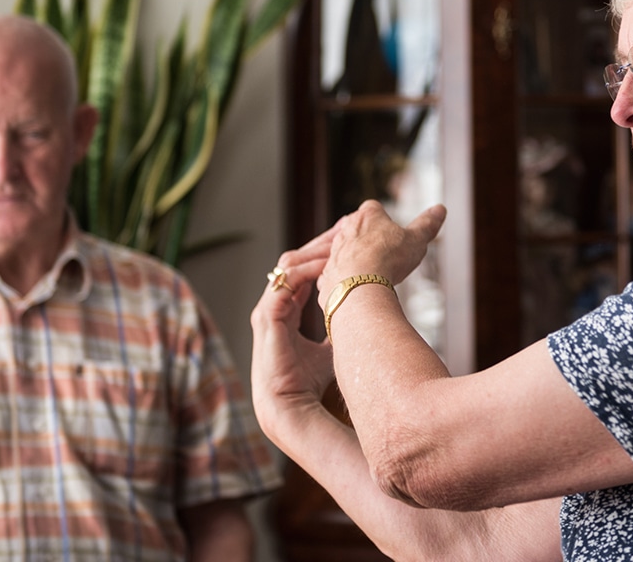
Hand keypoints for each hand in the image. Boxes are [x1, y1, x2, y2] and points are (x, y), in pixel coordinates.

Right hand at [250, 225, 338, 446]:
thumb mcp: (332, 348)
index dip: (324, 254)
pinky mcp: (267, 315)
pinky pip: (285, 281)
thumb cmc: (308, 381)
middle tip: (345, 227)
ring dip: (314, 250)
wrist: (290, 405)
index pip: (303, 272)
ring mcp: (268, 308)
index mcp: (285, 309)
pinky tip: (328, 263)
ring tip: (340, 239)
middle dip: (320, 243)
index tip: (348, 240)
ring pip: (288, 266)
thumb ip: (340, 330)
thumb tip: (365, 322)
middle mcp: (274, 304)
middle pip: (295, 261)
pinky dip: (307, 270)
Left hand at [317, 200, 446, 305]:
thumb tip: (441, 209)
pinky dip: (347, 281)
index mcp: (367, 215)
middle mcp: (346, 229)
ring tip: (374, 275)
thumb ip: (427, 224)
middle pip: (358, 229)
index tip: (393, 233)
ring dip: (357, 260)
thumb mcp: (416, 240)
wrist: (358, 286)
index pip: (374, 208)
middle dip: (369, 240)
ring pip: (346, 252)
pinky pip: (338, 275)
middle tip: (385, 255)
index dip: (384, 220)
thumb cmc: (389, 259)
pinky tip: (359, 290)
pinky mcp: (326, 274)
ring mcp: (334, 251)